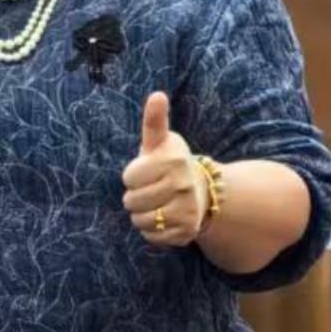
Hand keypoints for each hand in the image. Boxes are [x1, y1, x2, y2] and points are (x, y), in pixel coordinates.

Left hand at [122, 91, 206, 249]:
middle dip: (134, 196)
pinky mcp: (187, 232)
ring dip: (140, 214)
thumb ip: (154, 120)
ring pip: (140, 220)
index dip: (131, 176)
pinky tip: (161, 218)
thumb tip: (158, 95)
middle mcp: (183, 185)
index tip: (143, 171)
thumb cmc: (168, 162)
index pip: (129, 177)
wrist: (201, 190)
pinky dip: (150, 230)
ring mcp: (187, 210)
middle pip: (132, 201)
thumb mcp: (159, 140)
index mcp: (173, 160)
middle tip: (147, 189)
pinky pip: (152, 236)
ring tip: (153, 204)